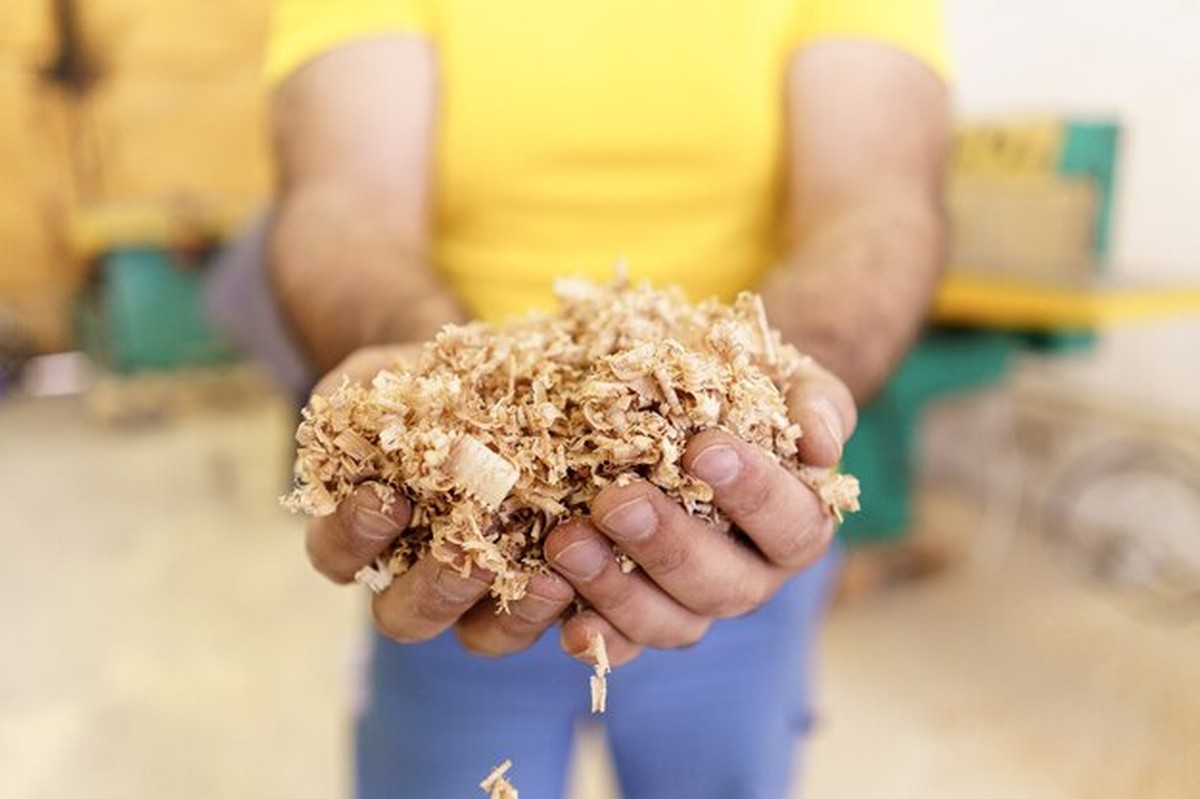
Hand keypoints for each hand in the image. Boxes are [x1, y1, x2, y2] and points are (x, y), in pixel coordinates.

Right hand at [303, 346, 575, 654]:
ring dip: (510, 615)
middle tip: (471, 555)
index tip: (385, 500)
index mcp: (359, 534)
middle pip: (407, 616)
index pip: (339, 553)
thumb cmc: (422, 382)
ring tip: (546, 578)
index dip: (355, 535)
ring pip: (479, 634)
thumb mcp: (383, 376)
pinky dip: (565, 607)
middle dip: (436, 589)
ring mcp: (477, 592)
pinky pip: (545, 618)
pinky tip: (584, 575)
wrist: (496, 382)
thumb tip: (364, 409)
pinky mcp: (536, 587)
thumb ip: (362, 398)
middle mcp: (412, 578)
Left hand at [544, 359, 856, 665]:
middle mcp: (751, 576)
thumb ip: (816, 404)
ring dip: (616, 589)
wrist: (686, 390)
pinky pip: (621, 643)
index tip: (702, 450)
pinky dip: (594, 637)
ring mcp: (693, 604)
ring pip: (671, 623)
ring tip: (567, 542)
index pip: (792, 524)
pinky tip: (562, 615)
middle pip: (725, 587)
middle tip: (618, 502)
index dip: (753, 494)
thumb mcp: (787, 377)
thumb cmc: (743, 383)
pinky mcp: (638, 618)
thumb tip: (824, 450)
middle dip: (668, 546)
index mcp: (797, 525)